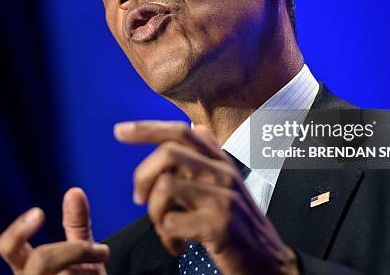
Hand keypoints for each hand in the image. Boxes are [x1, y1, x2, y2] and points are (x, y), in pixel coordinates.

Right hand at [0, 188, 108, 274]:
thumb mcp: (83, 253)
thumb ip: (76, 224)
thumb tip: (74, 191)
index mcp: (28, 266)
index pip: (8, 247)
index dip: (18, 231)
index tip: (39, 212)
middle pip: (41, 259)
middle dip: (75, 250)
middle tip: (100, 250)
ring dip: (89, 271)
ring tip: (99, 272)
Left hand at [114, 121, 298, 274]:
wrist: (269, 261)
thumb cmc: (240, 224)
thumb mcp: (227, 185)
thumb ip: (209, 157)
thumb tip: (197, 128)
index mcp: (220, 162)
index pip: (181, 132)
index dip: (147, 129)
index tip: (120, 131)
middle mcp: (223, 173)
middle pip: (169, 153)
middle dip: (142, 175)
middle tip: (139, 200)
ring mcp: (223, 198)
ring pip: (166, 187)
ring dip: (154, 212)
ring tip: (164, 228)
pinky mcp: (220, 225)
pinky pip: (172, 222)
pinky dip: (166, 236)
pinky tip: (177, 245)